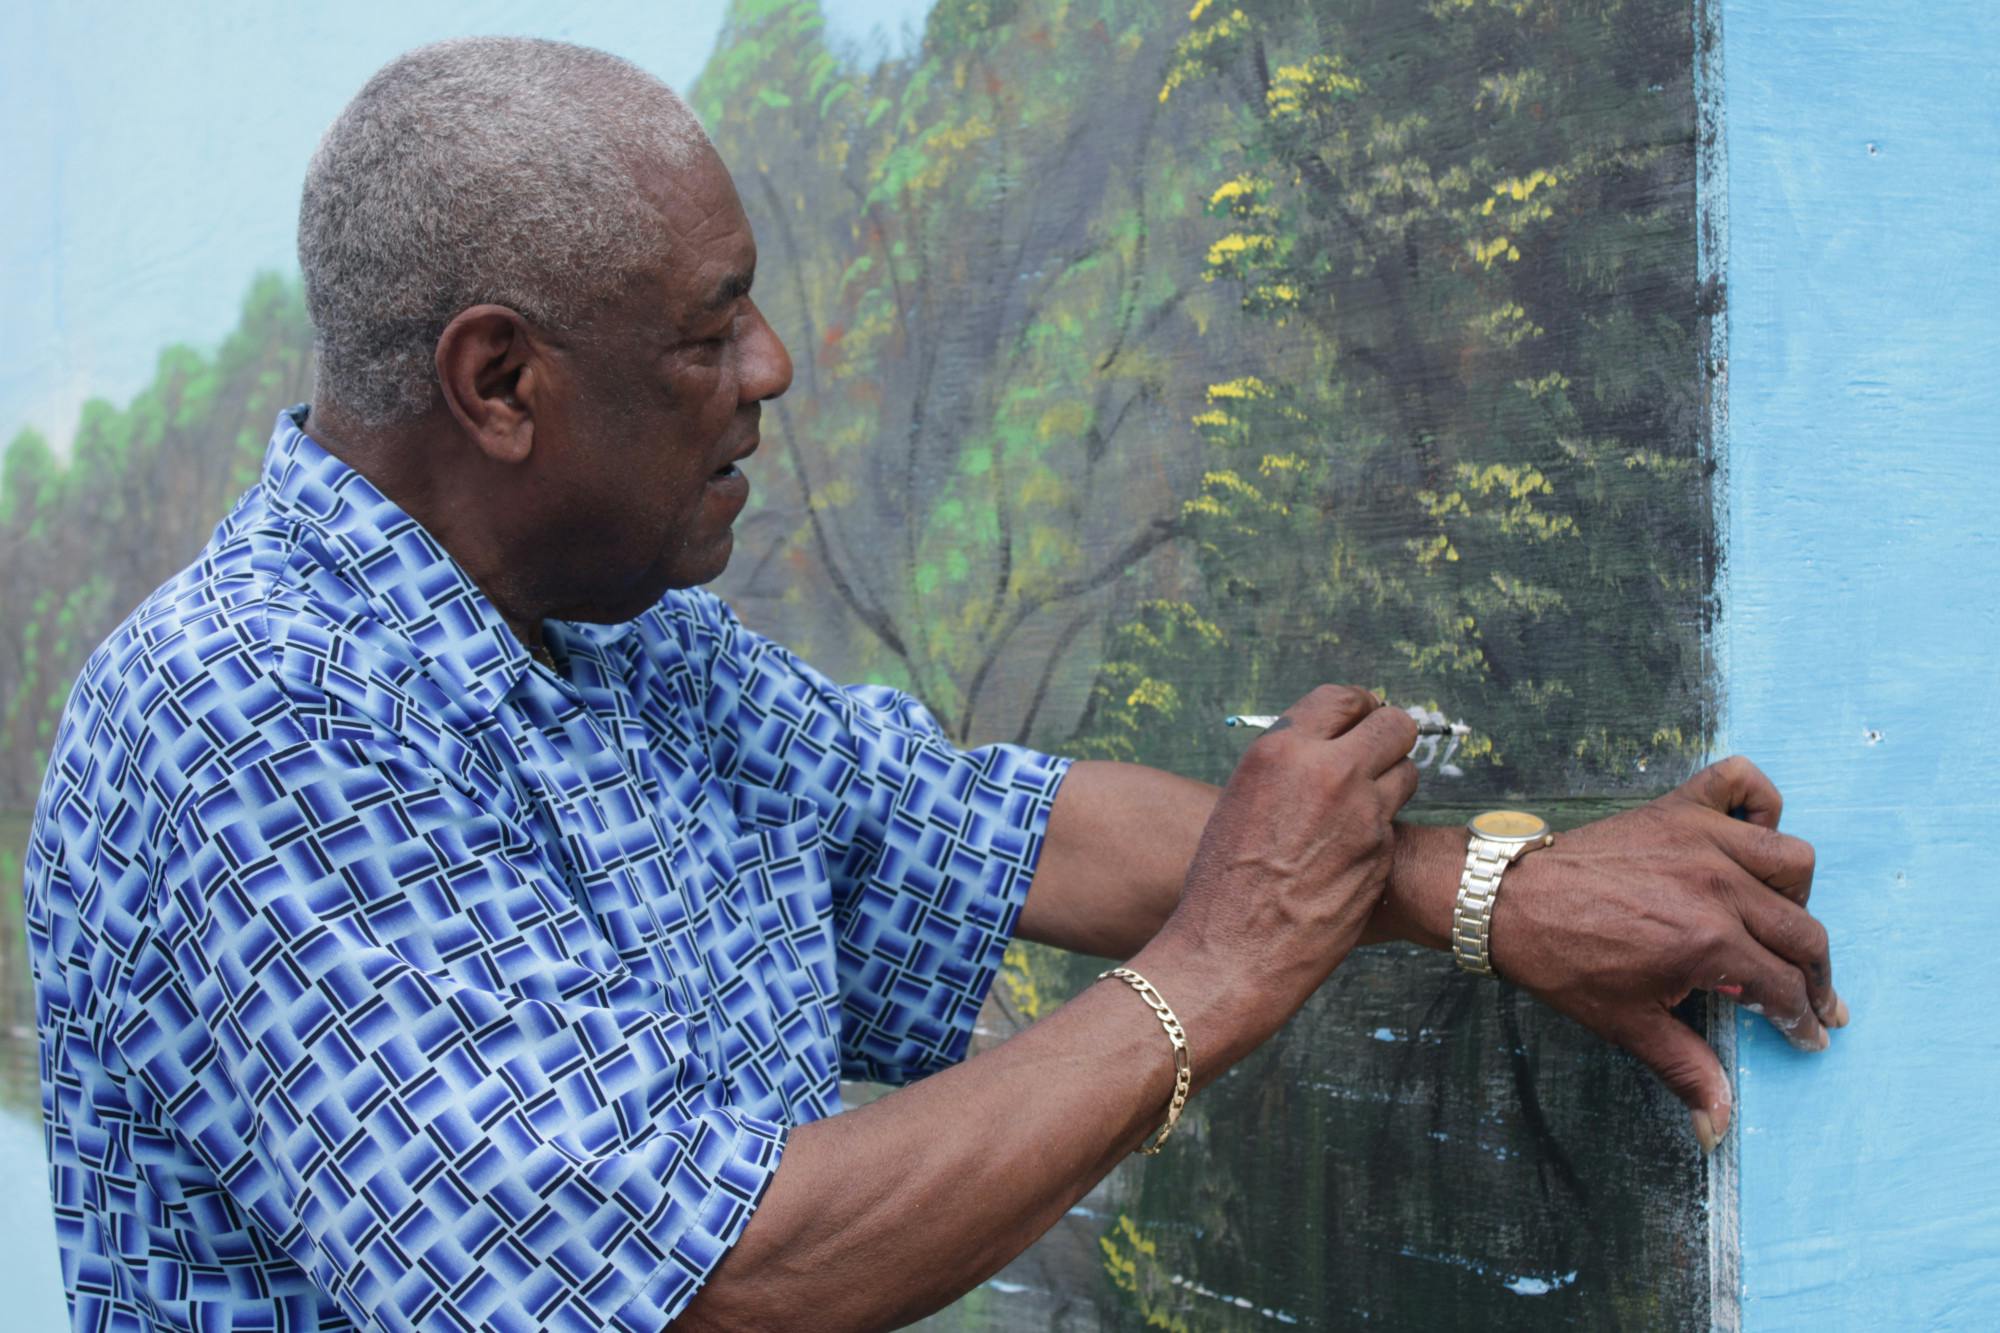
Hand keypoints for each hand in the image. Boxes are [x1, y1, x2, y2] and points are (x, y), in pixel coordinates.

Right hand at [1164, 686, 1421, 1018]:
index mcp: (1281, 749)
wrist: (1231, 952)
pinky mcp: (1383, 855)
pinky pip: (1395, 824)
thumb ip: (1287, 766)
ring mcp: (1363, 814)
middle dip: (1389, 738)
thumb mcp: (1243, 798)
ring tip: (1359, 809)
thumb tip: (1324, 749)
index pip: (1344, 697)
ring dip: (1391, 783)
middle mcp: (1328, 772)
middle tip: (1376, 756)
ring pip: (1407, 773)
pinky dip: (1380, 832)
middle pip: (1394, 725)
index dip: (1359, 708)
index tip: (1360, 720)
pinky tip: (1349, 854)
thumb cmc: (1223, 882)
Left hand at [1488, 756, 1843, 1150]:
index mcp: (1709, 941)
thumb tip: (1718, 1129)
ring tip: (1775, 925)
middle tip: (1811, 998)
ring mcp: (1699, 839)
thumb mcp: (1626, 1023)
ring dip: (1794, 895)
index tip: (1810, 1034)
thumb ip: (1685, 1070)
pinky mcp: (1677, 808)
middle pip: (1802, 931)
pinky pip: (1741, 783)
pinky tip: (1750, 835)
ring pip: (1791, 859)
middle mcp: (1716, 884)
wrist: (1507, 901)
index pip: (1784, 987)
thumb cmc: (1562, 961)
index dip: (1802, 1020)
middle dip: (1814, 974)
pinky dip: (1758, 802)